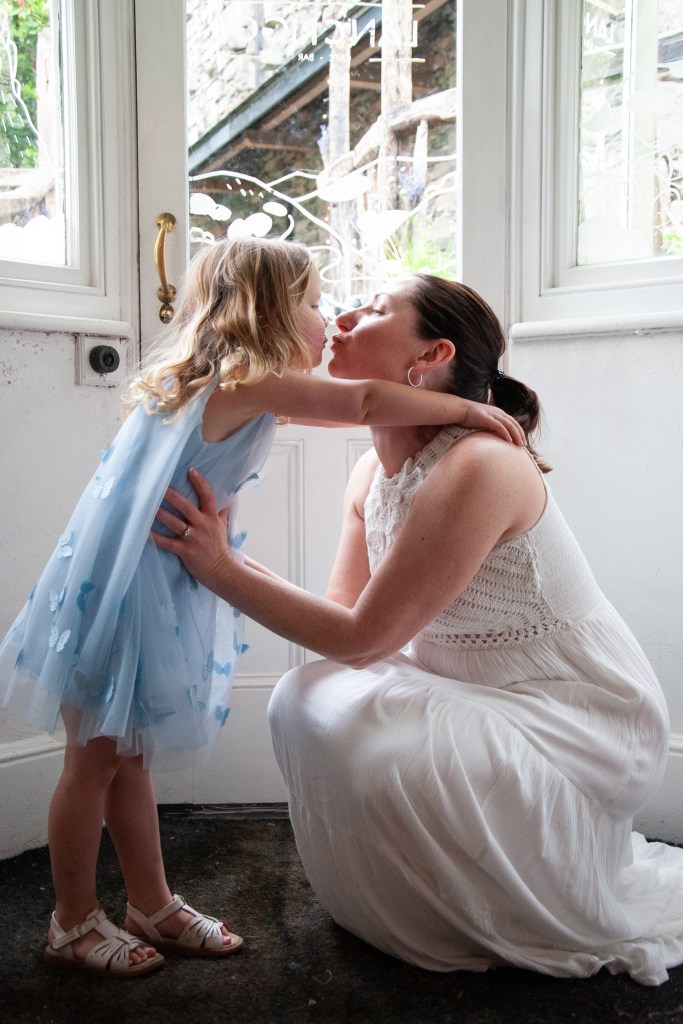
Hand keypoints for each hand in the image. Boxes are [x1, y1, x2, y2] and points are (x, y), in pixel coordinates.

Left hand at [151, 468, 232, 586]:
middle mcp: (203, 526)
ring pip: (174, 523)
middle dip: (173, 497)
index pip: (208, 497)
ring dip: (160, 514)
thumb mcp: (222, 525)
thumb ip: (221, 510)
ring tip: (148, 505)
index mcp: (212, 518)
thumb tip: (229, 495)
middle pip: (187, 507)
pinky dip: (156, 537)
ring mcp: (194, 539)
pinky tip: (145, 531)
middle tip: (160, 487)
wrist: (220, 569)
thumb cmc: (218, 545)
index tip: (190, 470)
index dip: (200, 483)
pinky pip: (167, 542)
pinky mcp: (185, 551)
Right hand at [459, 401, 526, 445]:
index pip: (513, 422)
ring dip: (516, 435)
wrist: (460, 409)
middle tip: (524, 444)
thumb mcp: (484, 420)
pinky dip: (506, 433)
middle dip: (520, 434)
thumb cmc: (470, 416)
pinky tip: (509, 440)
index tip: (522, 440)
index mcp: (498, 412)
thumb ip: (491, 426)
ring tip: (519, 444)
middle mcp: (498, 412)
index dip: (519, 431)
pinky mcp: (487, 418)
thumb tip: (494, 436)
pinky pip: (499, 426)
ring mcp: (493, 415)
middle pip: (513, 424)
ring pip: (509, 425)